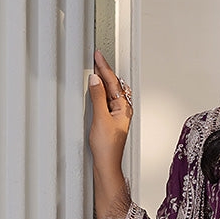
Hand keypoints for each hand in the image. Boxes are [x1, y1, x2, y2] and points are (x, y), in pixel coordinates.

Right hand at [88, 50, 131, 170]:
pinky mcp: (110, 120)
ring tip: (96, 68)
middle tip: (97, 58)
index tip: (98, 56)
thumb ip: (98, 97)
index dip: (104, 68)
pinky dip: (100, 91)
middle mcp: (123, 110)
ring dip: (103, 80)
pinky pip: (106, 100)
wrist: (106, 162)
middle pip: (114, 85)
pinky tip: (96, 89)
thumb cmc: (107, 146)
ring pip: (110, 92)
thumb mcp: (100, 118)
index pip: (114, 82)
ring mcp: (117, 115)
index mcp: (124, 108)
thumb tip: (95, 80)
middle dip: (105, 71)